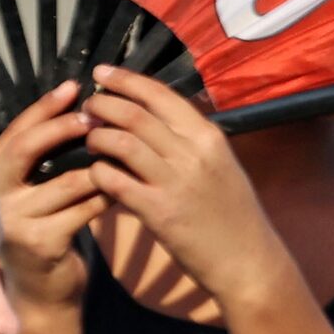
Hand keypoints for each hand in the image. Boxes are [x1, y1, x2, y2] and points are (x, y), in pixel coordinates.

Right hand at [0, 81, 109, 310]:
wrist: (42, 292)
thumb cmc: (42, 231)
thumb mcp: (32, 192)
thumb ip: (41, 157)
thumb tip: (74, 101)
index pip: (15, 133)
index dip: (44, 108)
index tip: (74, 87)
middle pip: (27, 149)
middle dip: (63, 126)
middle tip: (95, 116)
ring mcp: (15, 223)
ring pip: (67, 180)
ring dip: (99, 164)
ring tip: (122, 150)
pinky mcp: (43, 243)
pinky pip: (85, 208)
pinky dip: (108, 195)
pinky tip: (124, 187)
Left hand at [83, 65, 290, 311]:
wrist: (246, 260)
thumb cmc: (231, 214)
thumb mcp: (220, 164)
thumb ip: (191, 140)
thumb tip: (158, 118)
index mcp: (207, 135)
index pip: (159, 95)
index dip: (126, 81)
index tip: (102, 73)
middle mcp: (192, 152)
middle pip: (135, 114)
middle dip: (103, 105)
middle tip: (87, 108)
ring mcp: (174, 182)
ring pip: (122, 143)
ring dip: (97, 137)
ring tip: (87, 139)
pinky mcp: (158, 212)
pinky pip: (116, 182)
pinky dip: (98, 173)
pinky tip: (94, 173)